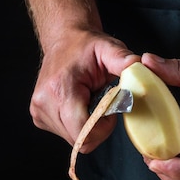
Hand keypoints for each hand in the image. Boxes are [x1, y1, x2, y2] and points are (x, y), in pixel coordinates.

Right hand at [29, 29, 139, 152]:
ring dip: (88, 126)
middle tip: (103, 103)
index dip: (103, 128)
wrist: (64, 39)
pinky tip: (80, 105)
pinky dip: (78, 124)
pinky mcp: (39, 116)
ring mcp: (39, 111)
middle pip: (80, 139)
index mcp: (60, 89)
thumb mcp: (109, 48)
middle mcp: (44, 103)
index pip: (84, 131)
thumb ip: (124, 60)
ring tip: (90, 101)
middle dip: (98, 127)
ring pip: (74, 140)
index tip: (111, 111)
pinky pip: (66, 134)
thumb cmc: (86, 46)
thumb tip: (140, 68)